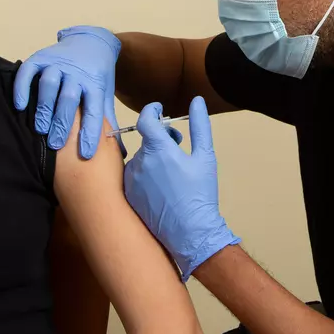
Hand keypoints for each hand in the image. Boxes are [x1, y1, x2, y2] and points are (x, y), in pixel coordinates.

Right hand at [14, 26, 121, 158]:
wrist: (92, 41)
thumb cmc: (96, 76)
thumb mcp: (104, 94)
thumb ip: (106, 120)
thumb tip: (119, 151)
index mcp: (95, 83)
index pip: (94, 110)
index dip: (90, 132)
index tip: (85, 154)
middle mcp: (77, 73)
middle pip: (69, 98)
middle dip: (63, 123)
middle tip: (56, 145)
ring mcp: (58, 63)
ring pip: (50, 84)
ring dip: (44, 107)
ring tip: (39, 129)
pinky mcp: (41, 57)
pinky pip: (29, 70)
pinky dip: (23, 87)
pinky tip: (20, 105)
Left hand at [123, 97, 240, 279]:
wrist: (190, 232)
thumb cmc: (200, 194)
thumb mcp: (205, 157)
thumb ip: (200, 126)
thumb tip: (196, 100)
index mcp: (157, 150)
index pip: (144, 119)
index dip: (151, 110)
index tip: (158, 109)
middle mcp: (139, 162)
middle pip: (147, 140)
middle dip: (161, 139)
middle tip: (179, 147)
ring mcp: (130, 180)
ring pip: (140, 158)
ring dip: (153, 158)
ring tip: (172, 172)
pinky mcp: (127, 195)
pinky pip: (133, 175)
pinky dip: (145, 174)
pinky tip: (161, 187)